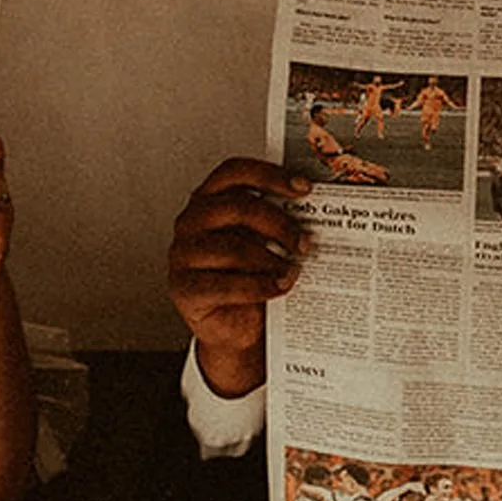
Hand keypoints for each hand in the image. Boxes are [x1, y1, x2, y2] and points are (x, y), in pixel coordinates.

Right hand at [167, 157, 308, 396]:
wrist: (233, 328)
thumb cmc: (247, 277)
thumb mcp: (262, 243)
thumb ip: (276, 223)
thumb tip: (318, 213)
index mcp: (209, 200)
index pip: (234, 172)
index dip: (269, 174)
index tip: (304, 188)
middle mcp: (191, 222)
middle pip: (237, 207)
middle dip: (279, 223)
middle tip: (304, 242)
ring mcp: (183, 255)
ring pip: (233, 248)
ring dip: (272, 260)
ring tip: (293, 270)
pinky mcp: (184, 289)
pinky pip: (226, 285)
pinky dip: (260, 286)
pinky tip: (279, 286)